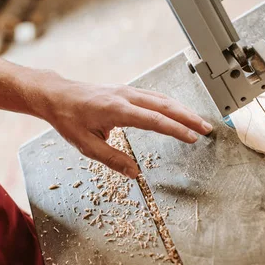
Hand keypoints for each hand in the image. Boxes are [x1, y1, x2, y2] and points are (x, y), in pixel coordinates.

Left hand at [34, 76, 212, 177]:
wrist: (57, 95)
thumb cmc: (68, 118)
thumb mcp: (86, 145)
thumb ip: (112, 159)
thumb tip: (135, 173)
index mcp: (116, 110)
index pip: (154, 120)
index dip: (175, 129)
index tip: (192, 137)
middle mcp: (125, 96)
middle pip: (164, 105)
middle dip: (188, 117)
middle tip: (206, 128)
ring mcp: (126, 91)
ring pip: (161, 98)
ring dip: (182, 109)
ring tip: (198, 122)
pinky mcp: (125, 90)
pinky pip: (153, 96)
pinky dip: (170, 104)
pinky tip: (177, 111)